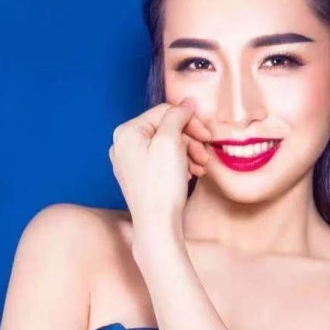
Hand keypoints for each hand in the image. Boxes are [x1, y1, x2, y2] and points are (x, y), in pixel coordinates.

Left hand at [108, 98, 211, 240]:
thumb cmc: (161, 186)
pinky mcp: (137, 178)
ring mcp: (129, 163)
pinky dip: (178, 165)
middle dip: (189, 140)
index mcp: (126, 132)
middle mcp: (122, 145)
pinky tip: (190, 174)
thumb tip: (186, 103)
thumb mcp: (171, 143)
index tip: (207, 135)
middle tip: (205, 154)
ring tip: (200, 167)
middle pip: (164, 129)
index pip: (163, 113)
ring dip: (187, 153)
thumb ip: (177, 117)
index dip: (189, 121)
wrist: (157, 226)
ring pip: (164, 146)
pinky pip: (160, 162)